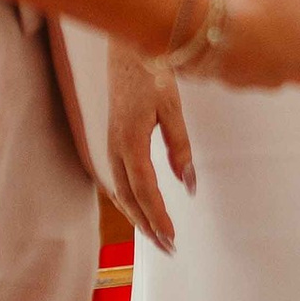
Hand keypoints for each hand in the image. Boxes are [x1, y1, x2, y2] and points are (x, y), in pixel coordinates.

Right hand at [109, 56, 194, 250]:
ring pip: (121, 193)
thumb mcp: (172, 109)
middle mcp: (115, 149)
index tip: (172, 238)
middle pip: (130, 199)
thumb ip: (180, 148)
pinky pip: (117, 181)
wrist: (126, 51)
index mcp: (130, 142)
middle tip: (168, 249)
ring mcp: (110, 146)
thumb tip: (189, 185)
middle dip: (147, 226)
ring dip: (137, 217)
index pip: (145, 191)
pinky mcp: (112, 142)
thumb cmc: (151, 75)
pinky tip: (138, 210)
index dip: (158, 217)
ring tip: (156, 237)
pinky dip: (128, 202)